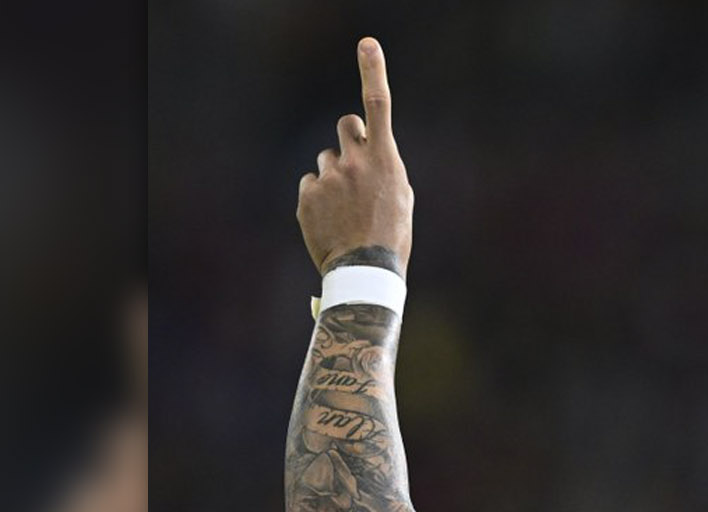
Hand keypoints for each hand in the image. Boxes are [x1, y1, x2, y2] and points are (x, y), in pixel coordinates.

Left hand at [297, 38, 413, 275]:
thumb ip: (383, 164)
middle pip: (346, 126)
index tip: (366, 44)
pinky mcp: (306, 197)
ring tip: (346, 209)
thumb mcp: (400, 195)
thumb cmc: (392, 234)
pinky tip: (331, 220)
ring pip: (326, 160)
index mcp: (383, 160)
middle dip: (350, 138)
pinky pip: (310, 185)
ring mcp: (327, 178)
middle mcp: (354, 161)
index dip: (372, 71)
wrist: (365, 271)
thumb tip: (366, 148)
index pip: (377, 105)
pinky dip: (318, 198)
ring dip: (334, 176)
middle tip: (356, 163)